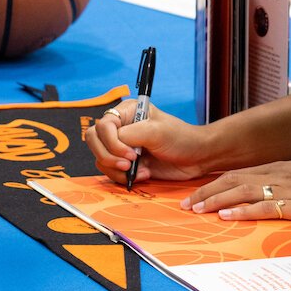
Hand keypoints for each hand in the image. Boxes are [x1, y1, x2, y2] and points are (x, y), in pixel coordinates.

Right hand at [84, 99, 214, 182]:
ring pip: (100, 159)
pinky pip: (111, 172)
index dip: (112, 142)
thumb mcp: (157, 131)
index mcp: (127, 112)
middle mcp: (121, 128)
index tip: (131, 154)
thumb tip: (114, 143)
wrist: (196, 157)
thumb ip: (131, 134)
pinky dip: (123, 178)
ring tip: (140, 171)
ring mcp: (122, 147)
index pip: (103, 126)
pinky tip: (144, 175)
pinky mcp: (126, 164)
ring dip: (117, 170)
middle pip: (94, 140)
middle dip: (108, 156)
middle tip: (128, 165)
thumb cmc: (180, 138)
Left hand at [182, 157, 290, 221]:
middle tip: (185, 205)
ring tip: (196, 210)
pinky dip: (243, 211)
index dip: (212, 184)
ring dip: (216, 201)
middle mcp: (276, 174)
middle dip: (205, 193)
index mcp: (277, 168)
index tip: (194, 195)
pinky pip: (264, 207)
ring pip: (242, 191)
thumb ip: (283, 184)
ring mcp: (286, 188)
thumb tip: (264, 196)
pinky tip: (227, 216)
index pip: (235, 174)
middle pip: (232, 180)